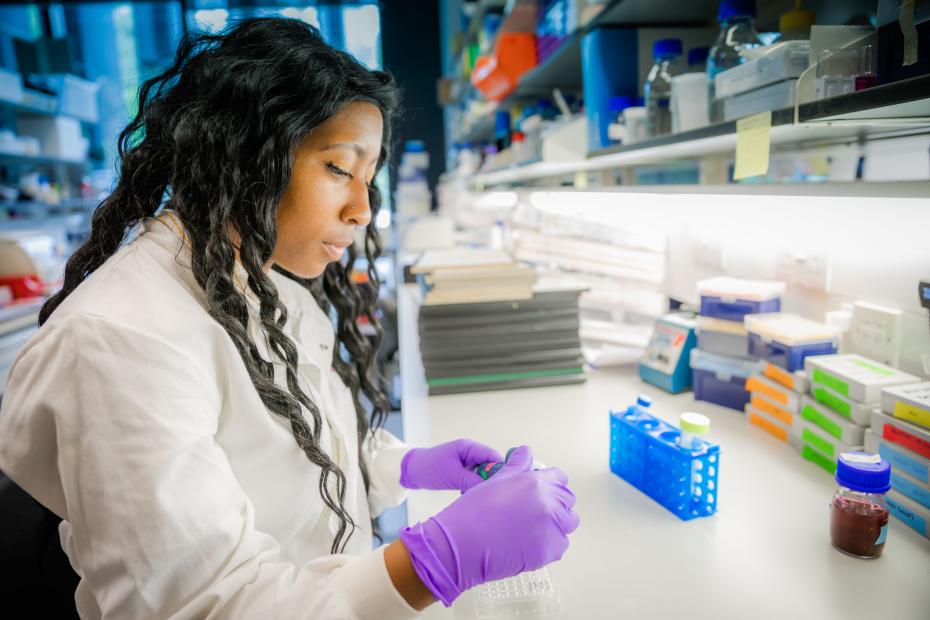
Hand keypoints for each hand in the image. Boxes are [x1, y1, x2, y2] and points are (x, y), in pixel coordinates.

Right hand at [399, 446, 579, 606]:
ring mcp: (551, 528)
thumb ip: (517, 466)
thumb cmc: (473, 512)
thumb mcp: (496, 480)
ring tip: (533, 528)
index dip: (550, 483)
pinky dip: (550, 544)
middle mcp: (549, 503)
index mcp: (536, 483)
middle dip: (555, 502)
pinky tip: (530, 543)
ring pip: (568, 523)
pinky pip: (560, 545)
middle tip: (534, 510)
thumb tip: (525, 451)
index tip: (542, 490)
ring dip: (556, 523)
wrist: (462, 544)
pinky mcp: (549, 551)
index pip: (560, 478)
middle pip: (567, 500)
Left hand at [400, 439, 502, 492]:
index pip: (493, 457)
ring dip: (480, 486)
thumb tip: (490, 489)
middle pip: (490, 466)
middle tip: (488, 494)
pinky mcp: (463, 471)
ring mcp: (467, 462)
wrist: (412, 471)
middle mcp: (471, 453)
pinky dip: (472, 488)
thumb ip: (473, 481)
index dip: (501, 470)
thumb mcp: (453, 476)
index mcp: (469, 448)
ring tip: (474, 495)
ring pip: (483, 475)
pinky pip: (474, 480)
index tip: (503, 486)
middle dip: (490, 480)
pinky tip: (465, 494)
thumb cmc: (430, 469)